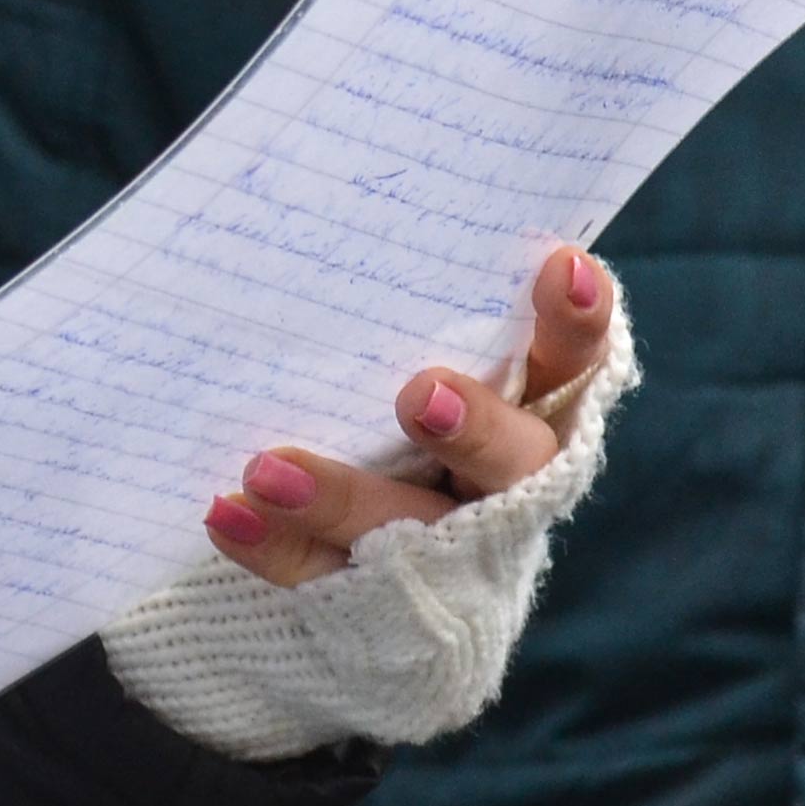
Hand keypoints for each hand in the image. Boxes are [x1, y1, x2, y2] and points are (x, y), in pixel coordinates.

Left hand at [203, 246, 616, 591]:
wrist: (378, 568)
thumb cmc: (399, 412)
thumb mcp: (421, 352)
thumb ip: (419, 308)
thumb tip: (339, 206)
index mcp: (535, 407)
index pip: (574, 357)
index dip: (578, 319)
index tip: (560, 266)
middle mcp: (505, 483)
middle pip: (512, 460)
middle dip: (472, 430)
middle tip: (420, 394)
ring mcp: (447, 548)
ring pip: (409, 529)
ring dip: (341, 497)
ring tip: (267, 469)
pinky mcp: (380, 599)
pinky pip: (325, 575)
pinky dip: (274, 545)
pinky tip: (226, 512)